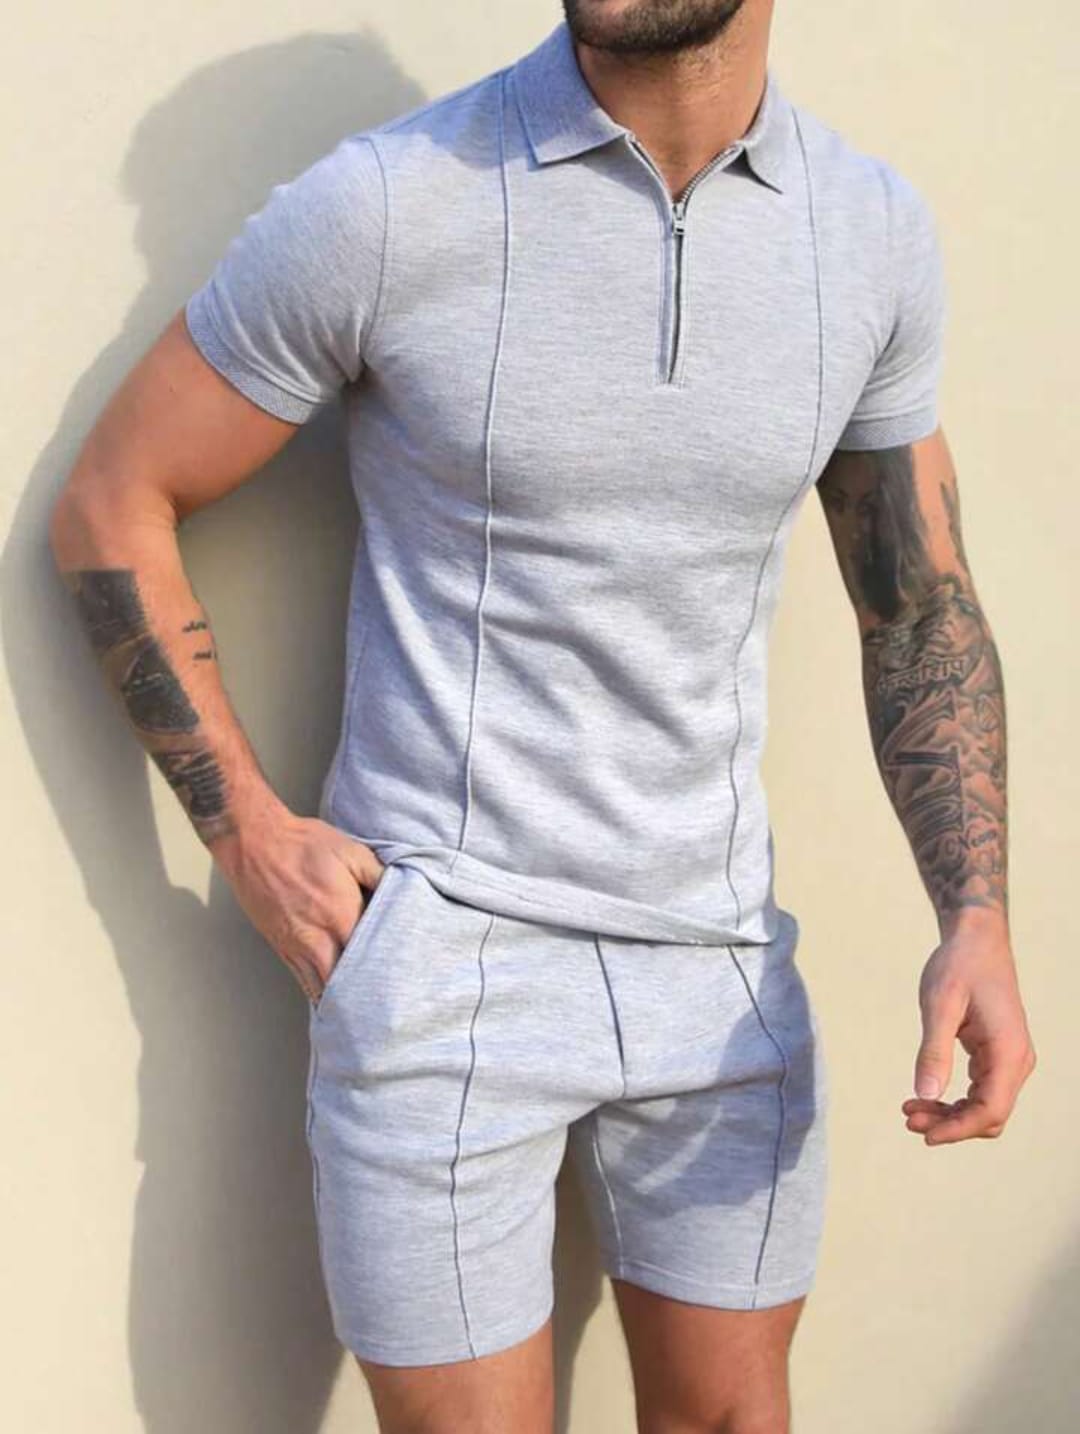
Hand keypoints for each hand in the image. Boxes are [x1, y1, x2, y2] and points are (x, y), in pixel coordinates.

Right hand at [208, 808, 386, 1003]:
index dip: (388, 969)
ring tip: (361, 1016)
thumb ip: (380, 876)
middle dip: (365, 996)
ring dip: (340, 1002)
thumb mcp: (351, 851)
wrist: (254, 843)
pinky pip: (303, 980)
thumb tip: (403, 893)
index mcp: (341, 915)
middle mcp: (319, 938)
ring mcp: (296, 946)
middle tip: (385, 1007)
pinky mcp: (281, 947)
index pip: (371, 955)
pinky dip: (318, 994)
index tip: (404, 979)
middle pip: (346, 982)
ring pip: (321, 988)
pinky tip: (331, 1004)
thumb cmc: (304, 844)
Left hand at [902, 920, 1036, 1144]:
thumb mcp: (940, 1004)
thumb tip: (925, 1092)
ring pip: (984, 1106)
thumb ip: (934, 1049)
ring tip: (910, 1111)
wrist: (976, 939)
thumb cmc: (959, 965)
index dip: (959, 1129)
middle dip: (950, 1125)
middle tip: (908, 1118)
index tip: (925, 1134)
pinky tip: (924, 1096)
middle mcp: (1016, 1061)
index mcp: (1009, 1051)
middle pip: (989, 1115)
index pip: (991, 1109)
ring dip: (950, 1115)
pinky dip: (953, 1100)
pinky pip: (979, 1091)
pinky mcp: (996, 1055)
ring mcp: (1008, 1059)